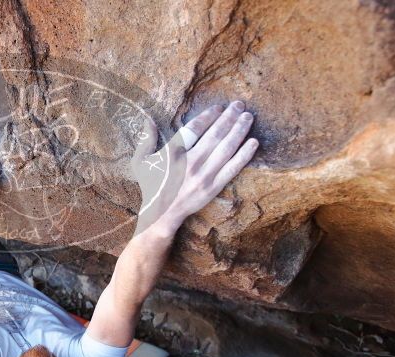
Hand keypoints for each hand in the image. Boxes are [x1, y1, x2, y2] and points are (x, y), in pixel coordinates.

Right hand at [130, 101, 257, 233]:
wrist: (162, 213)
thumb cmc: (151, 185)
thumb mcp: (140, 162)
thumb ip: (145, 140)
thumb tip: (148, 120)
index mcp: (173, 154)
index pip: (194, 129)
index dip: (208, 116)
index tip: (218, 107)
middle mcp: (190, 163)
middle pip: (214, 135)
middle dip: (228, 118)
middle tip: (239, 105)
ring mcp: (203, 176)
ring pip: (226, 148)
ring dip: (239, 131)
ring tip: (248, 117)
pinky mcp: (213, 187)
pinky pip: (233, 168)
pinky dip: (244, 155)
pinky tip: (253, 142)